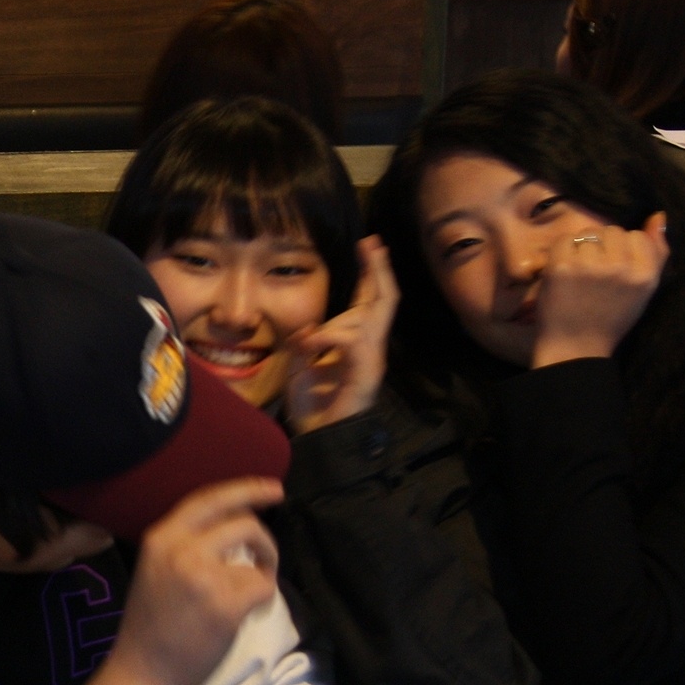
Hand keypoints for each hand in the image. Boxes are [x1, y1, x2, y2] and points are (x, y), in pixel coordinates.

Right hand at [107, 478, 283, 684]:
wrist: (141, 675)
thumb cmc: (148, 629)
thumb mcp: (154, 572)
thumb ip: (184, 546)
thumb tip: (230, 529)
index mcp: (160, 538)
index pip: (209, 499)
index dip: (246, 489)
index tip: (272, 488)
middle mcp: (180, 549)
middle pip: (242, 521)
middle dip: (265, 538)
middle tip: (270, 555)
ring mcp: (203, 576)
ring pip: (257, 555)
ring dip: (264, 571)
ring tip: (251, 594)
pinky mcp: (225, 605)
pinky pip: (263, 586)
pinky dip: (264, 598)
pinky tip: (249, 613)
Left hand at [288, 237, 400, 433]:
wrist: (317, 441)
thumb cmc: (311, 405)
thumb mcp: (299, 363)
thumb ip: (305, 339)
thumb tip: (309, 323)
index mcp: (355, 341)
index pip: (368, 300)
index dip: (371, 272)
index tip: (368, 243)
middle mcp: (370, 347)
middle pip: (385, 300)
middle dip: (379, 270)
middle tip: (372, 244)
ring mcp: (372, 361)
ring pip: (367, 319)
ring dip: (333, 325)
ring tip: (306, 344)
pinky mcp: (366, 375)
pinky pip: (354, 342)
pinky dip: (330, 338)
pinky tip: (310, 345)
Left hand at [530, 213, 669, 367]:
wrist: (575, 347)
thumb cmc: (610, 319)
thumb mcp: (643, 290)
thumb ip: (656, 253)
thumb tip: (659, 216)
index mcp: (644, 276)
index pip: (637, 236)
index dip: (623, 249)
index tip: (614, 271)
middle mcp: (620, 269)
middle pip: (612, 231)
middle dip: (602, 246)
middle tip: (594, 274)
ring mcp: (590, 267)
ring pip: (588, 234)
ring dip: (582, 249)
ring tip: (580, 275)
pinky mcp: (562, 267)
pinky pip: (565, 240)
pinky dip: (562, 252)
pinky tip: (564, 273)